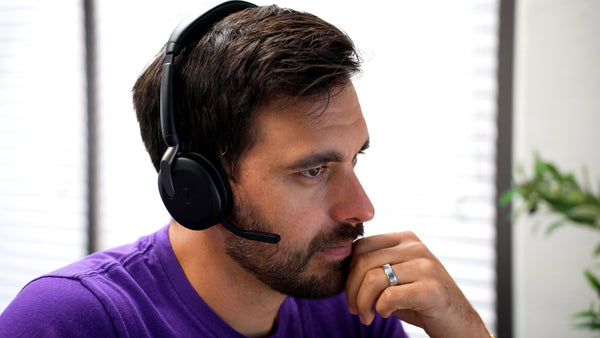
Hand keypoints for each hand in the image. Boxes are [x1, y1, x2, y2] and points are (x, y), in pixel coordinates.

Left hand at [345, 231, 488, 337]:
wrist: (458, 322)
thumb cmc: (420, 300)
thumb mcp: (396, 276)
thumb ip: (375, 267)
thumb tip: (342, 271)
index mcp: (405, 239)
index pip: (361, 246)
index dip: (348, 272)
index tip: (350, 293)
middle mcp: (416, 247)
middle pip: (363, 262)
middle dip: (351, 290)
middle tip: (355, 310)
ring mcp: (426, 266)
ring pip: (373, 279)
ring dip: (363, 303)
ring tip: (367, 316)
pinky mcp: (432, 289)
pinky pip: (390, 296)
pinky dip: (380, 309)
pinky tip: (384, 314)